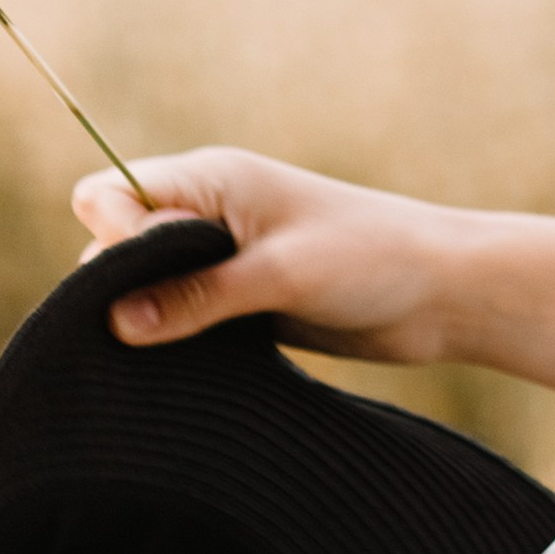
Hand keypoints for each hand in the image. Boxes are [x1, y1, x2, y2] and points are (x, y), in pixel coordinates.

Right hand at [71, 147, 460, 358]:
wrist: (445, 292)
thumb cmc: (372, 259)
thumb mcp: (282, 274)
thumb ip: (197, 295)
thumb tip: (112, 321)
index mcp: (214, 179)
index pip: (109, 195)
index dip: (110, 239)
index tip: (139, 285)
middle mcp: (210, 213)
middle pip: (115, 244)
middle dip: (115, 289)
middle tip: (158, 332)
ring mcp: (224, 258)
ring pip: (143, 288)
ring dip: (145, 322)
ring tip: (168, 360)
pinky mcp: (240, 301)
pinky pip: (179, 318)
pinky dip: (172, 342)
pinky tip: (182, 374)